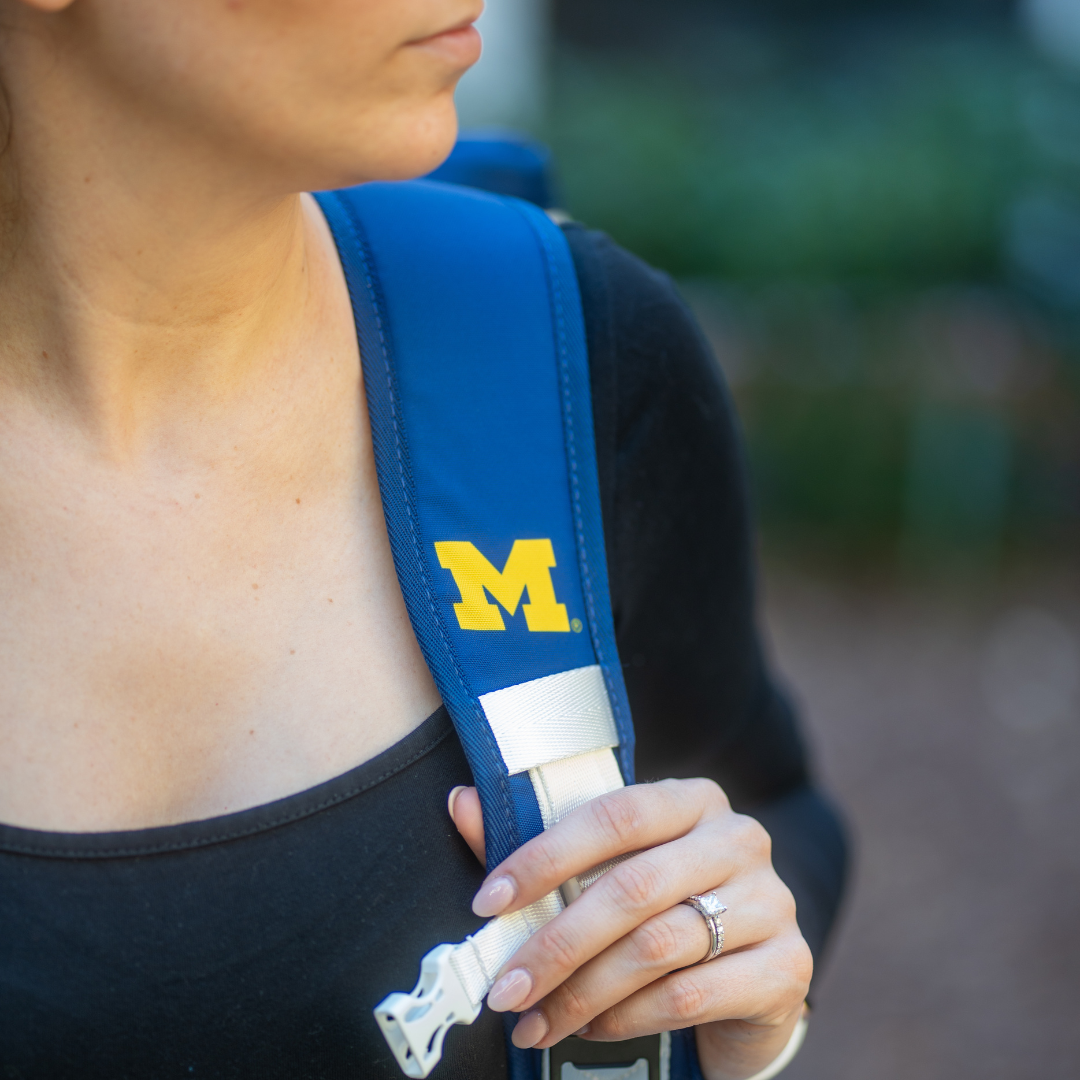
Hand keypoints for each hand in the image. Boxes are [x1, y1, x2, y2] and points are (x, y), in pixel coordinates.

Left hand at [448, 779, 810, 1079]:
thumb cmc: (662, 910)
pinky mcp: (787, 965)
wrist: (749, 976)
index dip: (545, 856)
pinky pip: (689, 993)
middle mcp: (739, 838)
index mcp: (692, 800)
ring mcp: (771, 900)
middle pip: (630, 887)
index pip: (613, 815)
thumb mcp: (607, 871)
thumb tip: (461, 803)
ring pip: (656, 946)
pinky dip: (628, 1017)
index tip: (487, 901)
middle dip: (555, 944)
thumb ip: (540, 844)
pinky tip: (591, 1028)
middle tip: (504, 988)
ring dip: (582, 992)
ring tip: (536, 1020)